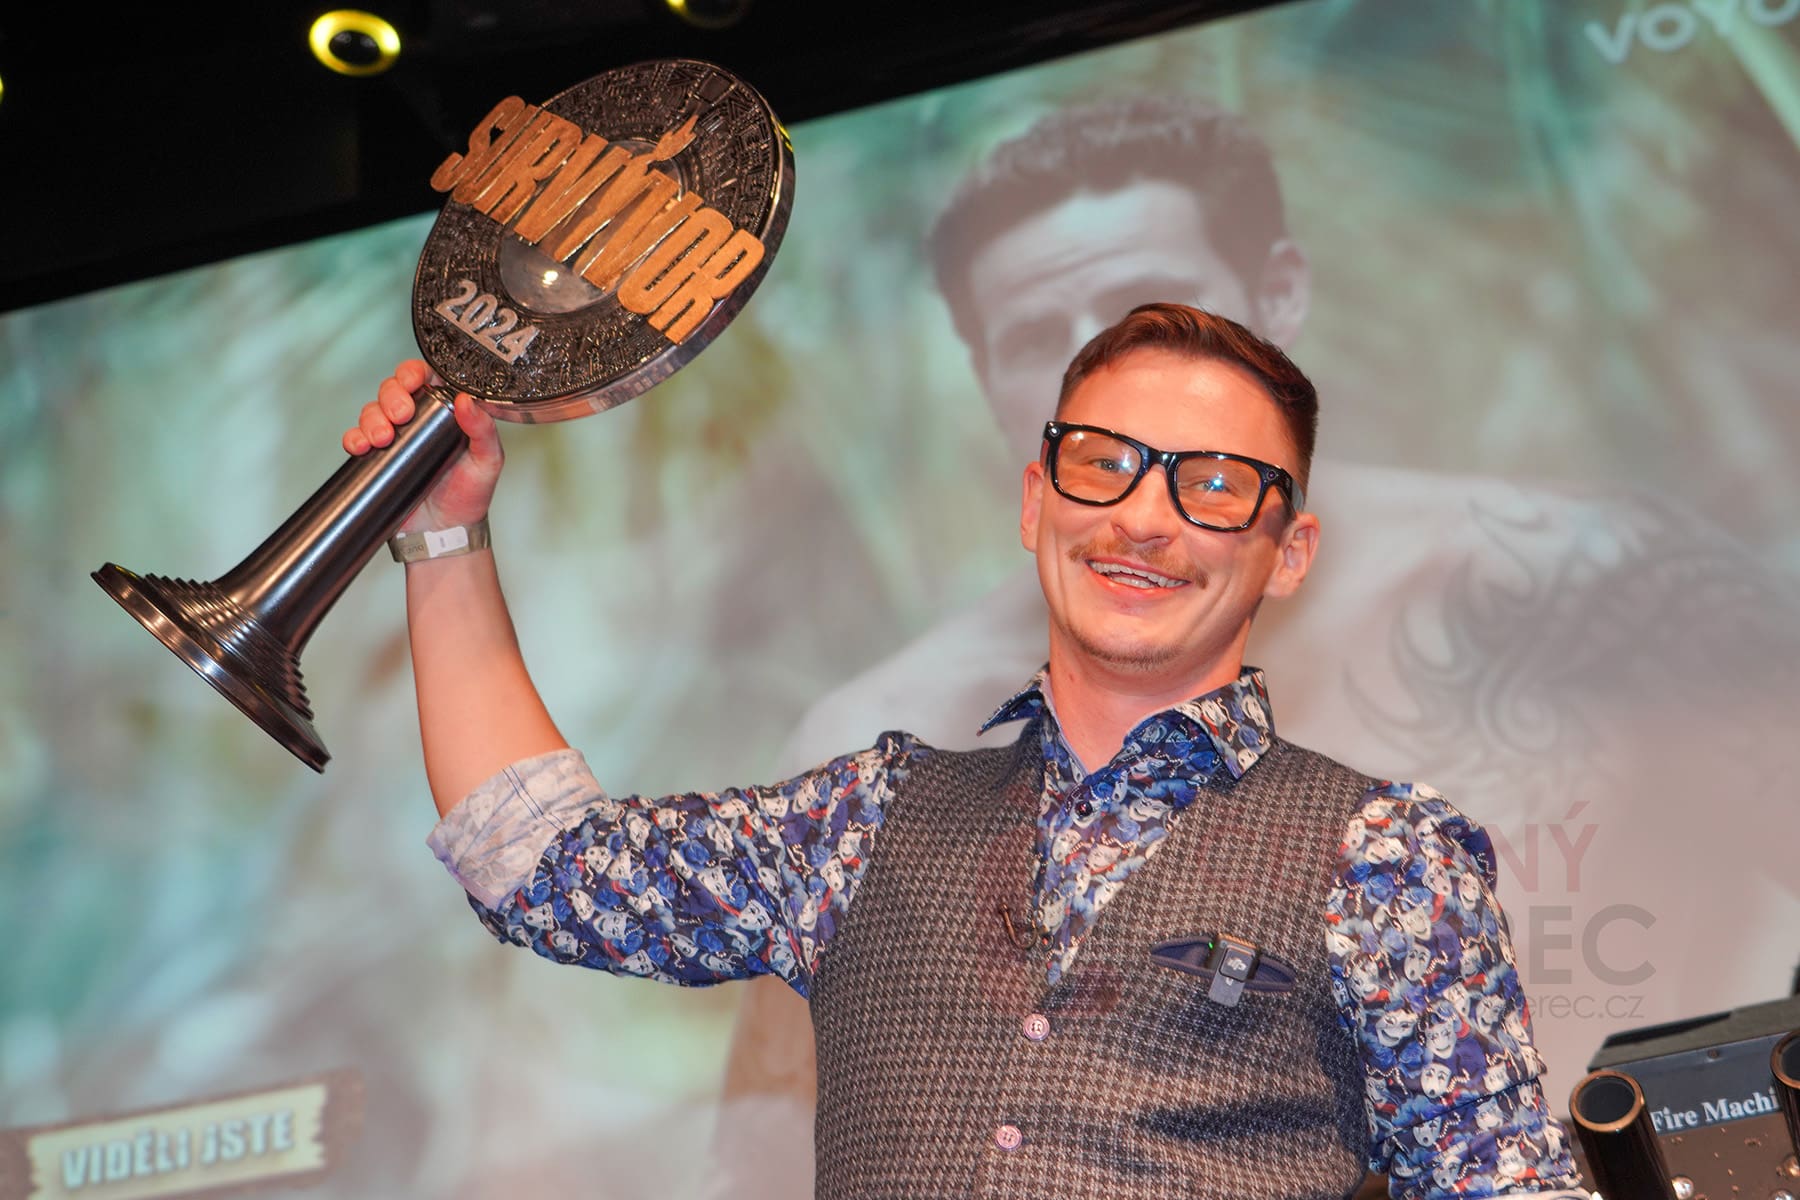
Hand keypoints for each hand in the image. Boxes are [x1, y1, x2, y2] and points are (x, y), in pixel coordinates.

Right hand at [343, 359, 503, 531]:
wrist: (445, 533)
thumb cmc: (470, 496)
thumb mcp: (488, 461)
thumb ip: (483, 431)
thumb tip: (467, 401)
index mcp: (445, 413)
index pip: (425, 378)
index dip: (413, 373)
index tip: (412, 382)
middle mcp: (418, 420)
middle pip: (393, 389)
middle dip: (391, 396)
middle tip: (400, 416)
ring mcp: (395, 438)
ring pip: (372, 410)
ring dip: (372, 418)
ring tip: (383, 438)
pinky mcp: (377, 458)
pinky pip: (357, 438)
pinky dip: (354, 438)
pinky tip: (361, 446)